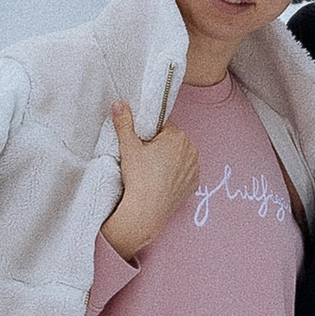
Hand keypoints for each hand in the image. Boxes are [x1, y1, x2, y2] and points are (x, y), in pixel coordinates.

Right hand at [103, 98, 199, 261]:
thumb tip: (119, 103)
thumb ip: (124, 122)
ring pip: (179, 157)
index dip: (149, 133)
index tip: (140, 143)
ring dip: (169, 159)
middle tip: (143, 157)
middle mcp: (191, 150)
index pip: (163, 126)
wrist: (145, 212)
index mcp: (178, 136)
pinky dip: (175, 175)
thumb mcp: (128, 147)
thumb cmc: (138, 178)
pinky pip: (184, 173)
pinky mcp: (194, 184)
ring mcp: (195, 168)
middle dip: (160, 146)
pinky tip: (161, 181)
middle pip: (172, 141)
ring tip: (151, 171)